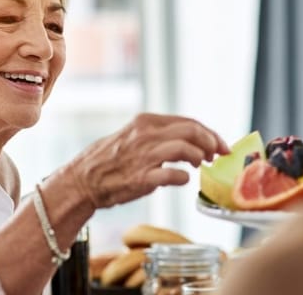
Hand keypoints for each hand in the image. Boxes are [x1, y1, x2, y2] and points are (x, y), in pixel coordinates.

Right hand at [66, 113, 228, 208]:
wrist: (83, 180)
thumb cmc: (110, 161)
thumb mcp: (133, 136)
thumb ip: (158, 135)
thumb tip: (190, 140)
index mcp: (146, 122)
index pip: (188, 122)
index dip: (210, 133)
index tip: (220, 145)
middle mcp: (146, 135)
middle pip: (192, 131)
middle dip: (212, 142)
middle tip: (218, 155)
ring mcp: (144, 156)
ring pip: (186, 148)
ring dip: (199, 158)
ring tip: (199, 166)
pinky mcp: (142, 178)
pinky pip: (173, 174)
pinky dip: (183, 177)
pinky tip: (183, 179)